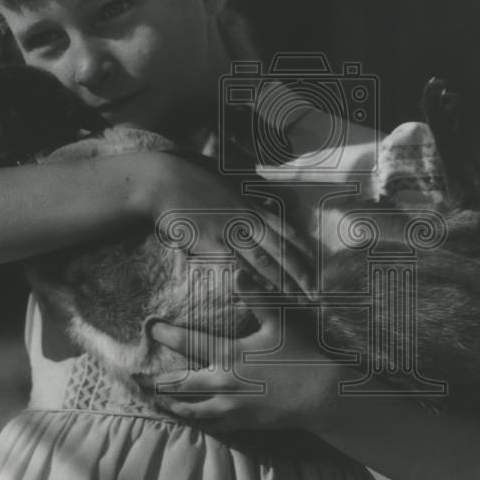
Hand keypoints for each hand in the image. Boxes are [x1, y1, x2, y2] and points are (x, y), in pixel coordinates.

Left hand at [146, 271, 340, 433]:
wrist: (320, 395)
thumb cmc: (301, 354)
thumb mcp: (279, 320)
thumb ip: (256, 296)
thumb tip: (237, 271)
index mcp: (230, 355)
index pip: (189, 343)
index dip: (167, 335)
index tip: (151, 329)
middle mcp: (224, 383)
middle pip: (182, 384)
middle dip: (160, 381)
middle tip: (140, 379)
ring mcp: (232, 407)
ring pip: (192, 409)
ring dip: (173, 404)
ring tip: (158, 401)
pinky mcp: (243, 422)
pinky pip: (212, 424)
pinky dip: (197, 420)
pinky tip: (191, 418)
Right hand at [148, 153, 315, 295]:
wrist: (162, 181)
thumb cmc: (190, 177)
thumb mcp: (225, 179)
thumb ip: (243, 190)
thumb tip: (258, 190)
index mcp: (251, 204)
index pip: (286, 229)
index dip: (304, 250)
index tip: (317, 266)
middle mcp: (245, 218)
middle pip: (281, 249)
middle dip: (301, 274)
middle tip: (316, 295)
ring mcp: (229, 230)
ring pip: (263, 260)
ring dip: (282, 283)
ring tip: (297, 301)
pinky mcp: (209, 242)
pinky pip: (235, 265)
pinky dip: (251, 280)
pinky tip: (263, 294)